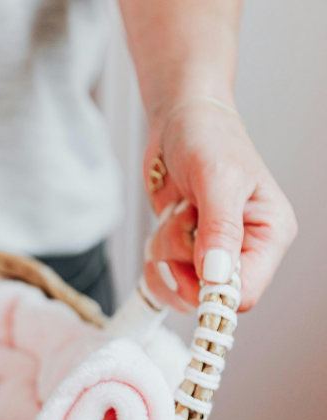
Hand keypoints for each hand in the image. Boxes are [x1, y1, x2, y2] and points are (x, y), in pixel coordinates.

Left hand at [142, 98, 296, 311]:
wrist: (180, 121)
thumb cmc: (209, 138)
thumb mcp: (217, 180)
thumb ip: (220, 230)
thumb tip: (218, 276)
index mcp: (269, 234)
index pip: (246, 292)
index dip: (213, 291)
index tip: (190, 268)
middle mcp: (244, 248)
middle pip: (205, 294)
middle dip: (182, 262)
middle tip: (183, 222)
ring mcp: (212, 251)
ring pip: (180, 285)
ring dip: (166, 250)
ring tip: (179, 212)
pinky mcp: (186, 248)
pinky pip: (164, 275)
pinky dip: (155, 254)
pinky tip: (165, 224)